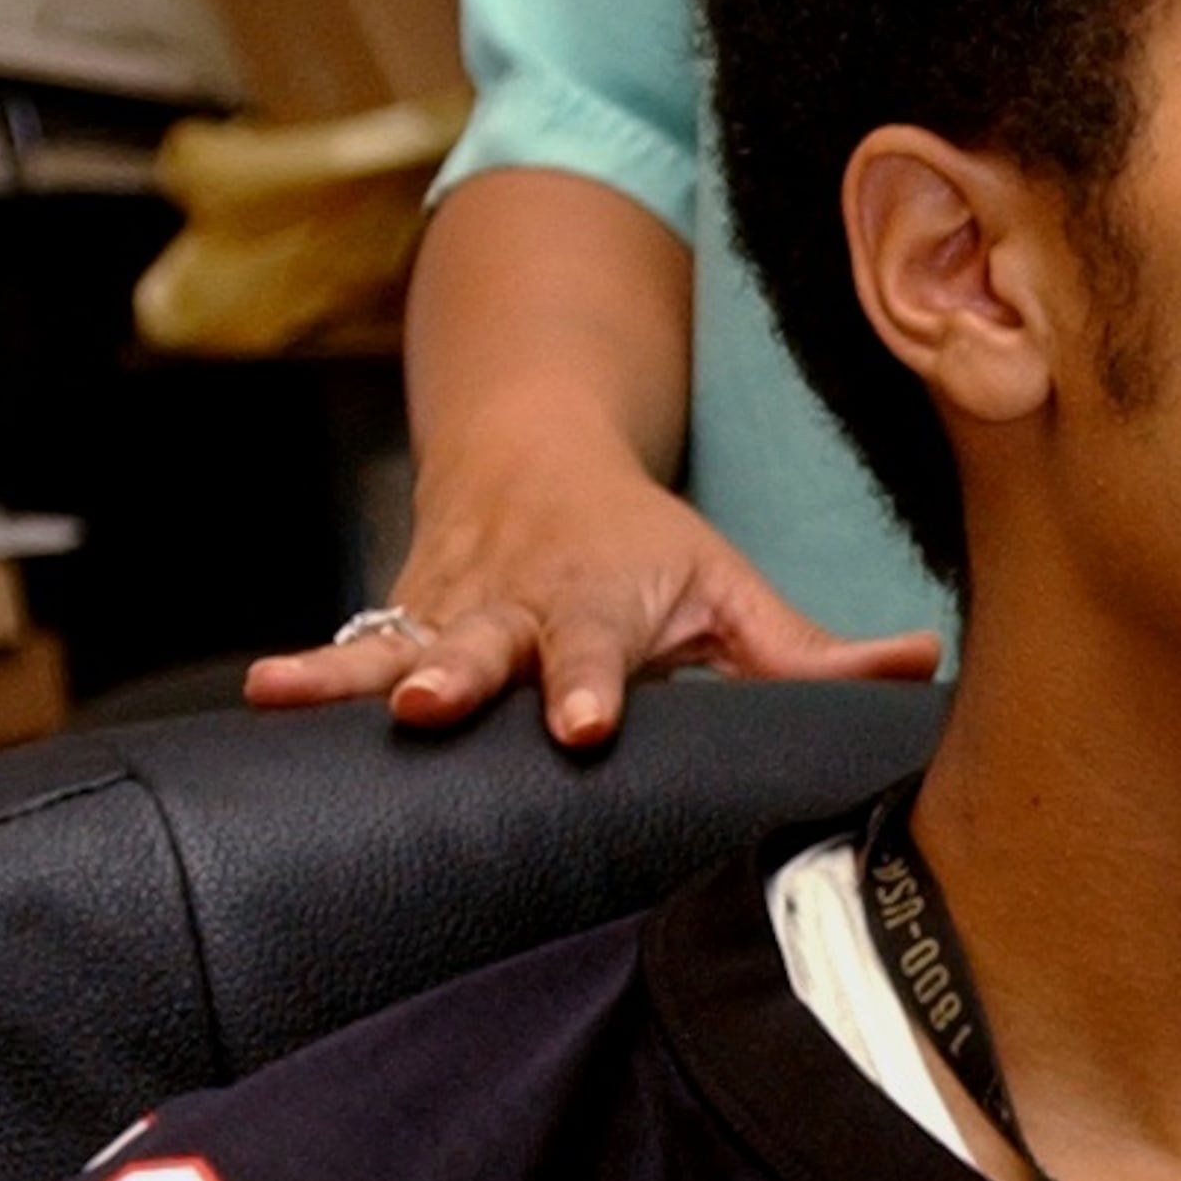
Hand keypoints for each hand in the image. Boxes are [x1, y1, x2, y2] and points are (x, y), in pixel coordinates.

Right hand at [245, 412, 935, 746]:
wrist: (530, 453)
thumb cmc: (648, 548)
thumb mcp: (732, 588)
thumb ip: (813, 652)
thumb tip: (923, 667)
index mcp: (601, 598)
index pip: (598, 647)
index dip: (589, 683)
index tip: (580, 726)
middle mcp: (514, 603)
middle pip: (484, 645)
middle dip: (457, 676)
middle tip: (437, 710)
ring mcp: (444, 612)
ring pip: (395, 649)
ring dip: (351, 678)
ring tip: (290, 697)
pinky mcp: (395, 626)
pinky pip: (347, 656)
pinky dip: (304, 677)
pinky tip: (257, 699)